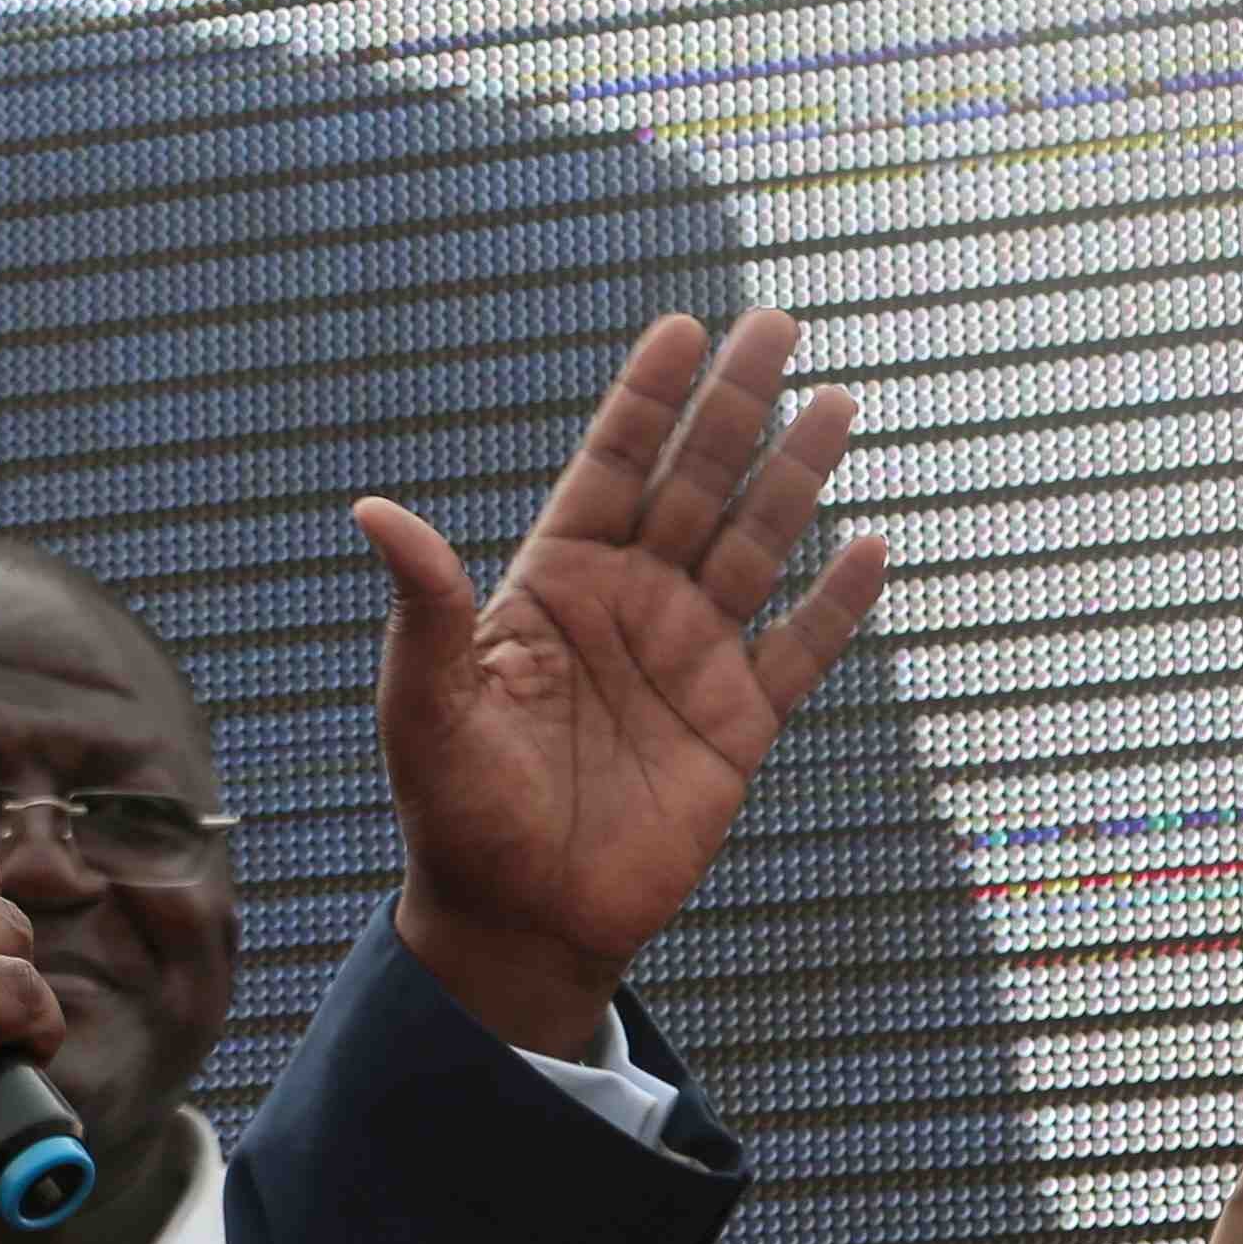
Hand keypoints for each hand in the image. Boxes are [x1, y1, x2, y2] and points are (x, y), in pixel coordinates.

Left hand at [353, 310, 890, 1054]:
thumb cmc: (455, 811)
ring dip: (795, 477)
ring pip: (755, 548)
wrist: (517, 920)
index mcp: (556, 584)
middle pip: (695, 484)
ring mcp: (691, 661)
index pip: (610, 467)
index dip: (646, 400)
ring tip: (835, 402)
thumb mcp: (425, 705)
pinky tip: (868, 545)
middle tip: (777, 323)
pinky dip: (835, 603)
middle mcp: (631, 605)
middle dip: (735, 404)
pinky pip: (799, 651)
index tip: (682, 328)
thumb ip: (423, 607)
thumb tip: (374, 510)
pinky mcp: (737, 727)